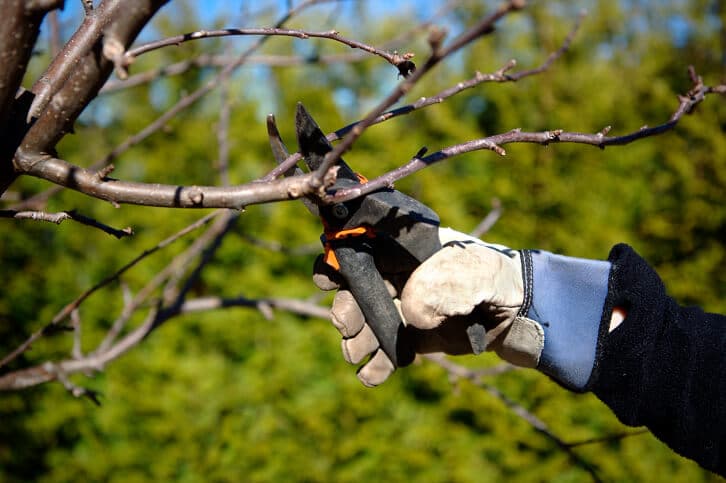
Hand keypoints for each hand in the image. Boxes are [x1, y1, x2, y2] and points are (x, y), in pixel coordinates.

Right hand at [313, 228, 544, 386]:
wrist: (526, 316)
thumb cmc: (500, 281)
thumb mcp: (475, 274)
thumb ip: (441, 285)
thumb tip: (410, 315)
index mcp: (408, 249)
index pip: (361, 247)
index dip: (337, 260)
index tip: (327, 279)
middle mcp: (400, 275)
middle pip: (355, 289)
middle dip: (345, 309)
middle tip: (348, 327)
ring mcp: (405, 306)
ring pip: (365, 322)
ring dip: (357, 340)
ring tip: (361, 355)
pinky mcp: (413, 336)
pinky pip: (384, 349)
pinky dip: (375, 364)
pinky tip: (374, 376)